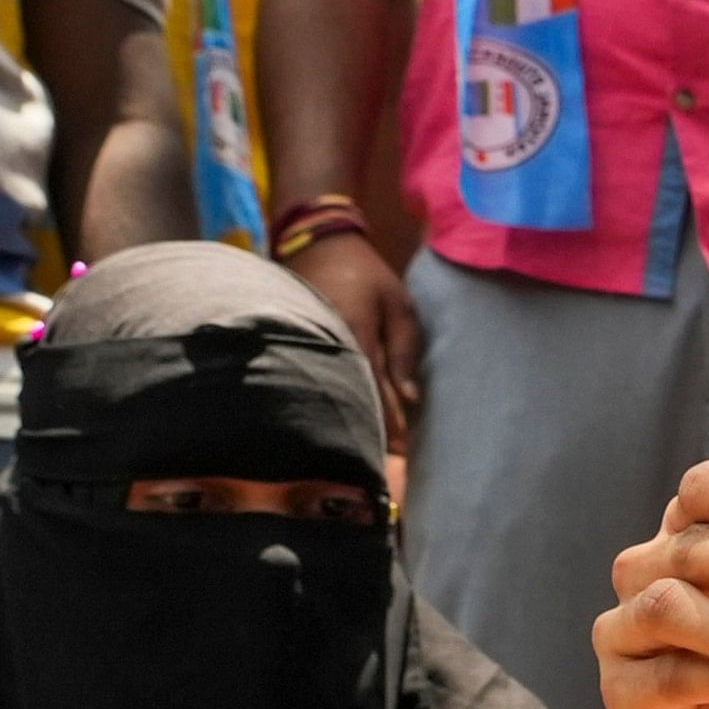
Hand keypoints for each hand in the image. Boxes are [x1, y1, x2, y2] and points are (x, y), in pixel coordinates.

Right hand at [282, 229, 422, 448]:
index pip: (376, 392)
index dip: (389, 424)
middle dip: (369, 430)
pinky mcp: (297, 345)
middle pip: (349, 399)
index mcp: (356, 335)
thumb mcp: (399, 305)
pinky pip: (318, 377)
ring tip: (364, 451)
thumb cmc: (367, 274)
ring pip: (330, 392)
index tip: (404, 452)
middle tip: (387, 463)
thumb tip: (410, 398)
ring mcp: (308, 346)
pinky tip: (338, 418)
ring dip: (347, 418)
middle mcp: (328, 346)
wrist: (317, 245)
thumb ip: (405, 350)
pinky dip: (331, 397)